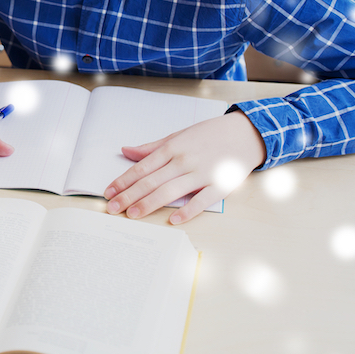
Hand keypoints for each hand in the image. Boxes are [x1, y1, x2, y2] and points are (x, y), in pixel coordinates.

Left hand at [103, 111, 266, 224]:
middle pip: (151, 181)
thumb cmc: (209, 134)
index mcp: (172, 148)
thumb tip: (126, 151)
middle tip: (112, 208)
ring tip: (132, 214)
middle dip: (129, 196)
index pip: (141, 168)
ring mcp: (202, 173)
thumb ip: (152, 147)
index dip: (123, 181)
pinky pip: (201, 201)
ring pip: (170, 191)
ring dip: (149, 204)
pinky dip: (187, 211)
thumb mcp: (178, 135)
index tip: (109, 192)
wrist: (245, 133)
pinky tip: (172, 220)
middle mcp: (184, 161)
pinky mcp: (219, 185)